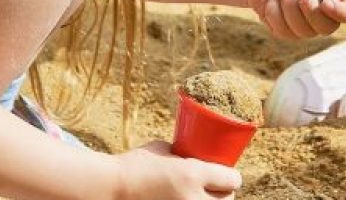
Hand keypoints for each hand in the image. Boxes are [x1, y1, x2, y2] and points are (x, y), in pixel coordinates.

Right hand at [114, 142, 239, 199]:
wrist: (112, 188)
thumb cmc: (134, 164)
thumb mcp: (163, 150)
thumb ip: (183, 154)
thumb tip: (196, 154)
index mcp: (192, 174)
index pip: (232, 180)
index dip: (232, 176)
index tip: (229, 174)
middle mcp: (193, 198)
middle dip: (224, 192)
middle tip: (218, 187)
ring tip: (203, 196)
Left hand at [246, 0, 345, 38]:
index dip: (342, 12)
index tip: (326, 3)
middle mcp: (324, 14)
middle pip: (328, 28)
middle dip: (310, 9)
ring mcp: (306, 26)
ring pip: (304, 32)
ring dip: (290, 8)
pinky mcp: (286, 32)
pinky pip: (284, 32)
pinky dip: (274, 13)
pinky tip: (271, 0)